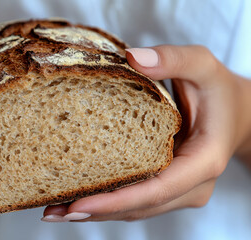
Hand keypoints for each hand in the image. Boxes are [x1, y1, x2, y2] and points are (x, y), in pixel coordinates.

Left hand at [42, 45, 250, 221]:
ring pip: (134, 209)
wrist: (235, 113)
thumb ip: (173, 59)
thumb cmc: (219, 92)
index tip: (77, 206)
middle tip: (53, 212)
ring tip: (56, 210)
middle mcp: (191, 186)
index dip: (115, 200)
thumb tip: (132, 58)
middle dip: (96, 211)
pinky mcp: (166, 188)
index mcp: (203, 161)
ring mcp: (179, 191)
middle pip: (139, 206)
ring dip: (96, 211)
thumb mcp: (203, 66)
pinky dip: (107, 202)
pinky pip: (135, 200)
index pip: (156, 190)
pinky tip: (78, 198)